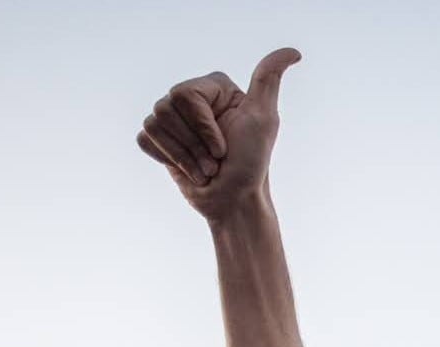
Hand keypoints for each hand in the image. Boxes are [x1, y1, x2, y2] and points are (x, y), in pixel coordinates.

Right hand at [137, 48, 300, 218]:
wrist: (232, 200)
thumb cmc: (250, 162)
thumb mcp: (263, 119)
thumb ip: (268, 80)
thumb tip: (294, 52)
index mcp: (213, 87)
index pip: (184, 94)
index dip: (203, 126)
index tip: (224, 147)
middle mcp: (190, 97)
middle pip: (165, 108)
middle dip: (193, 144)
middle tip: (215, 160)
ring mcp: (173, 118)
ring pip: (154, 124)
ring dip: (183, 156)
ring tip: (205, 168)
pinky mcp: (159, 139)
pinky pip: (145, 139)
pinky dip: (167, 159)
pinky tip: (187, 168)